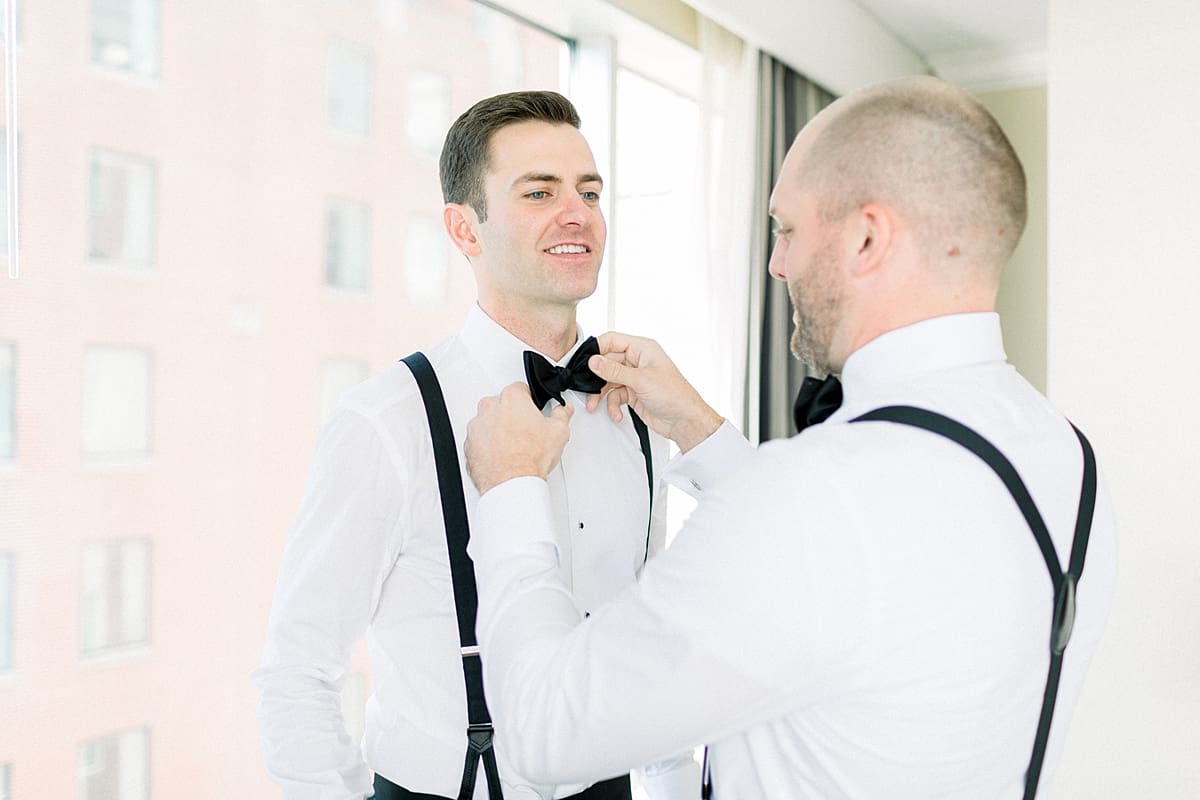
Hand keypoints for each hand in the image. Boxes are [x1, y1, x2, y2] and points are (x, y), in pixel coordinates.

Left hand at [465, 383, 573, 494]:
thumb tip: (563, 410)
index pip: (520, 389)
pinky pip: (479, 440)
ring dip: (499, 429)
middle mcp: (489, 408)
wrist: (512, 483)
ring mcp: (476, 426)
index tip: (533, 411)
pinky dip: (488, 445)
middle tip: (526, 431)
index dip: (530, 401)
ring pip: (489, 422)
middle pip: (502, 404)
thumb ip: (561, 414)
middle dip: (513, 415)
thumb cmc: (530, 458)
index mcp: (511, 398)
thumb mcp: (558, 431)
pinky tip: (503, 454)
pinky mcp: (469, 445)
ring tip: (514, 446)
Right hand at [584, 332, 722, 452]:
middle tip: (587, 387)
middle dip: (597, 377)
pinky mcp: (633, 393)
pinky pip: (615, 396)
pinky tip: (617, 413)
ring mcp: (635, 378)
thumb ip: (614, 371)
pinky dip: (613, 405)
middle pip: (607, 363)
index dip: (597, 348)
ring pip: (609, 381)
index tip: (584, 360)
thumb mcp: (641, 380)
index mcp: (643, 349)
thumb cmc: (675, 395)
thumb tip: (594, 361)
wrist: (685, 421)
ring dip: (601, 394)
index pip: (613, 340)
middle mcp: (638, 361)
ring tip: (595, 404)